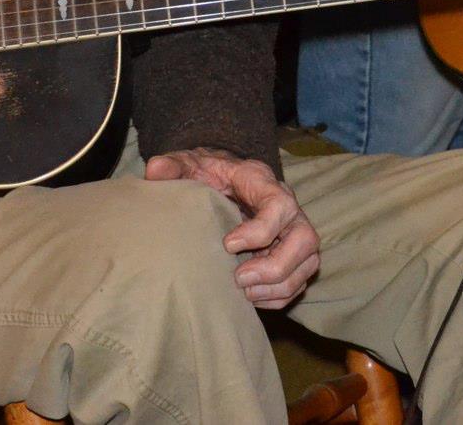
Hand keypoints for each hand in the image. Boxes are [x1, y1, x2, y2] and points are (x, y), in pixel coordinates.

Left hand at [145, 148, 319, 308]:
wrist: (224, 181)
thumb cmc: (210, 174)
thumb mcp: (190, 164)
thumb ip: (173, 165)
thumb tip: (154, 171)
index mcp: (265, 183)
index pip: (280, 205)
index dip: (260, 230)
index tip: (227, 245)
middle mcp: (289, 208)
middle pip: (305, 239)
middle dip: (275, 265)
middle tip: (239, 278)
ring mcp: (295, 233)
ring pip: (308, 263)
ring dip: (278, 285)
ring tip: (244, 293)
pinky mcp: (295, 255)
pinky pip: (299, 280)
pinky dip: (279, 296)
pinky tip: (251, 298)